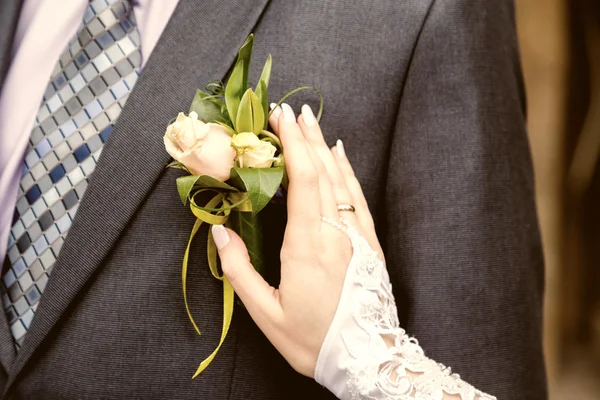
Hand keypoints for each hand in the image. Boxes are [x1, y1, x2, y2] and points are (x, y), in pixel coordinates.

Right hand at [211, 103, 382, 376]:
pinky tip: (339, 156)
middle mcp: (336, 233)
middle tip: (290, 110)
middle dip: (306, 136)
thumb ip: (240, 271)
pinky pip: (357, 198)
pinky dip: (347, 172)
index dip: (293, 144)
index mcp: (308, 246)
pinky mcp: (369, 244)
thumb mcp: (267, 314)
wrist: (365, 360)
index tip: (282, 118)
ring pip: (342, 181)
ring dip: (325, 147)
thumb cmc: (312, 340)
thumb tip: (219, 233)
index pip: (303, 180)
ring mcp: (357, 237)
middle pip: (323, 171)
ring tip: (311, 122)